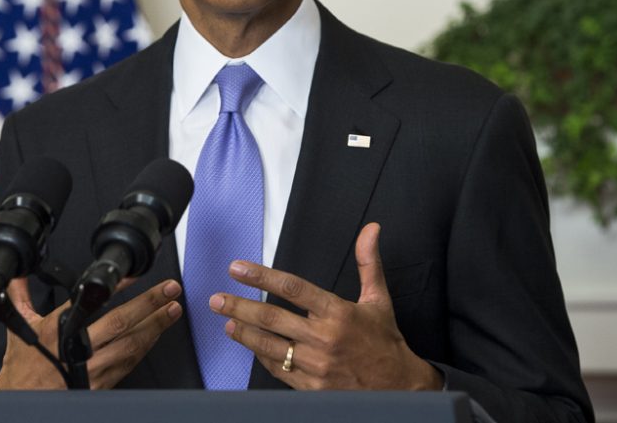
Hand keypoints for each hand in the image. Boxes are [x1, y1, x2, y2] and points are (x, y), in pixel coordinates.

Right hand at [0, 276, 182, 389]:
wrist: (22, 404)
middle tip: (171, 290)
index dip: (117, 287)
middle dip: (149, 304)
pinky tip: (156, 336)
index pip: (91, 301)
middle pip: (121, 322)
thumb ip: (20, 299)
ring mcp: (92, 368)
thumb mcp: (19, 330)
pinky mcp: (101, 384)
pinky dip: (144, 348)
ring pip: (131, 345)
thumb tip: (14, 278)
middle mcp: (78, 348)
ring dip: (155, 326)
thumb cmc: (22, 370)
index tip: (136, 275)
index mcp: (59, 329)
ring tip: (173, 310)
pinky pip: (128, 363)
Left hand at [210, 222, 442, 389]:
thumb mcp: (378, 299)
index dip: (262, 276)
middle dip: (239, 306)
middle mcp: (323, 338)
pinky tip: (250, 345)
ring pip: (269, 346)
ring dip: (243, 333)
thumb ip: (368, 262)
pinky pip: (278, 369)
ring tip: (227, 322)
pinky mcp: (310, 387)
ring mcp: (315, 365)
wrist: (399, 388)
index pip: (292, 288)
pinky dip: (261, 356)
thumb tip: (371, 229)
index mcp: (338, 312)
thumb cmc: (385, 341)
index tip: (238, 268)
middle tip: (217, 298)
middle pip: (271, 318)